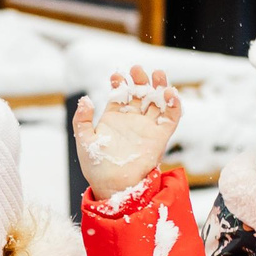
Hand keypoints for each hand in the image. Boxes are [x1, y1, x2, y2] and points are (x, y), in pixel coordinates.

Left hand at [73, 65, 182, 198]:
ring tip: (157, 74)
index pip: (119, 94)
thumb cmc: (96, 167)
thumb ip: (82, 120)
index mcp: (114, 118)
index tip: (116, 75)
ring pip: (157, 102)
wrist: (113, 186)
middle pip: (140, 94)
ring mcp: (147, 127)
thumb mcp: (84, 141)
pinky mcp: (160, 137)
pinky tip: (171, 93)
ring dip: (159, 87)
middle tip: (137, 69)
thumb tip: (85, 100)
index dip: (120, 83)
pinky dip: (174, 105)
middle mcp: (132, 120)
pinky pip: (170, 118)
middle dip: (140, 80)